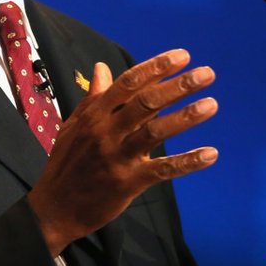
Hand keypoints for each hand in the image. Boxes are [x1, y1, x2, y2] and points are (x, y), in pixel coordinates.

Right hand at [28, 49, 218, 255]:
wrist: (55, 208)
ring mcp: (118, 157)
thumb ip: (94, 97)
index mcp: (95, 114)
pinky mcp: (128, 182)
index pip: (129, 83)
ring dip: (185, 117)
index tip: (182, 56)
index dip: (156, 67)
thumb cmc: (66, 164)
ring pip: (156, 131)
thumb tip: (101, 67)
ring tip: (211, 104)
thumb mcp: (74, 126)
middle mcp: (106, 131)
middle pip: (146, 102)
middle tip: (207, 74)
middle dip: (178, 86)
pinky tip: (210, 154)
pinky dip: (187, 161)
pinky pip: (163, 169)